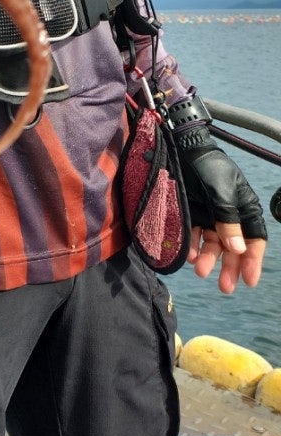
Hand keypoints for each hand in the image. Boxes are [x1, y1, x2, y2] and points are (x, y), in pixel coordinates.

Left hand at [178, 139, 266, 293]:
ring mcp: (210, 216)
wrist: (180, 148)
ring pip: (214, 245)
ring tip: (199, 270)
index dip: (253, 260)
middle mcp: (230, 215)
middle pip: (234, 248)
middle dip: (230, 267)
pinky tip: (189, 255)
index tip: (248, 280)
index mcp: (245, 207)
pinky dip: (194, 247)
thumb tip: (237, 249)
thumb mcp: (221, 190)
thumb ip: (228, 219)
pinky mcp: (193, 214)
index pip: (255, 239)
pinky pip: (196, 237)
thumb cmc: (207, 166)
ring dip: (209, 259)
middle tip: (224, 287)